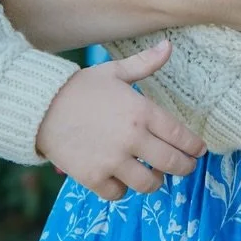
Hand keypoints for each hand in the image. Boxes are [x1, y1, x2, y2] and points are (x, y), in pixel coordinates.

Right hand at [35, 40, 206, 200]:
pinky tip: (122, 179)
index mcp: (142, 111)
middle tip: (185, 167)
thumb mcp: (114, 72)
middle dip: (185, 168)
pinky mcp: (93, 177)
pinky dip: (122, 189)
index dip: (194, 147)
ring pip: (149, 184)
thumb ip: (145, 63)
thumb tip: (169, 46)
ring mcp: (113, 160)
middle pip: (173, 163)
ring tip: (154, 175)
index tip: (199, 151)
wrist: (41, 107)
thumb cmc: (80, 88)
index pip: (180, 136)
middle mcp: (132, 138)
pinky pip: (119, 194)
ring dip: (155, 181)